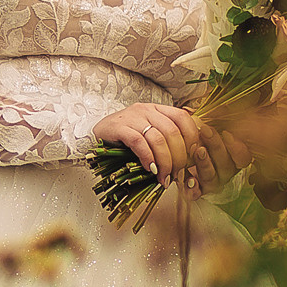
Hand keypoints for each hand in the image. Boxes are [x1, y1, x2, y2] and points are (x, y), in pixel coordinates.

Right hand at [93, 104, 246, 195]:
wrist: (94, 135)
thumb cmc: (124, 138)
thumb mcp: (148, 134)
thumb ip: (166, 140)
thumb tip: (189, 160)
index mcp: (157, 109)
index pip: (183, 118)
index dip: (192, 138)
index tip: (192, 157)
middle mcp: (146, 109)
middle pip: (173, 132)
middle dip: (178, 157)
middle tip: (177, 174)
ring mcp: (131, 117)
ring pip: (158, 139)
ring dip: (164, 162)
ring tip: (163, 177)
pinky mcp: (118, 127)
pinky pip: (139, 143)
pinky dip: (147, 158)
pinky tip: (149, 169)